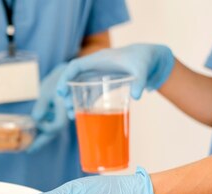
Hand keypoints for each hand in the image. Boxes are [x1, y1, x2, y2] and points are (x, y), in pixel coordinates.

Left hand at [28, 64, 68, 152]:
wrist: (66, 72)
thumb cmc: (58, 79)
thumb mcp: (48, 90)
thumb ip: (42, 104)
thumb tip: (35, 119)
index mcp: (64, 111)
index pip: (55, 127)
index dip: (45, 128)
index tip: (34, 122)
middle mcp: (64, 116)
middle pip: (53, 133)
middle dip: (41, 141)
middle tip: (28, 150)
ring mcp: (62, 116)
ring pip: (52, 130)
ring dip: (41, 136)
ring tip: (29, 143)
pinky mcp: (58, 113)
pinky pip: (51, 124)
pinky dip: (42, 129)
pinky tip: (34, 131)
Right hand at [56, 44, 174, 116]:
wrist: (151, 60)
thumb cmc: (144, 59)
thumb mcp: (142, 68)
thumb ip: (140, 81)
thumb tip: (137, 97)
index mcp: (99, 59)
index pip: (75, 66)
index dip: (65, 77)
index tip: (60, 91)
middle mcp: (95, 67)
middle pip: (73, 78)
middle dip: (66, 92)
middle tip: (67, 106)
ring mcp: (98, 76)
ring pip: (79, 88)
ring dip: (73, 100)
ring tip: (71, 115)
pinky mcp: (104, 84)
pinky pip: (89, 94)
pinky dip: (84, 103)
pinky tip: (83, 115)